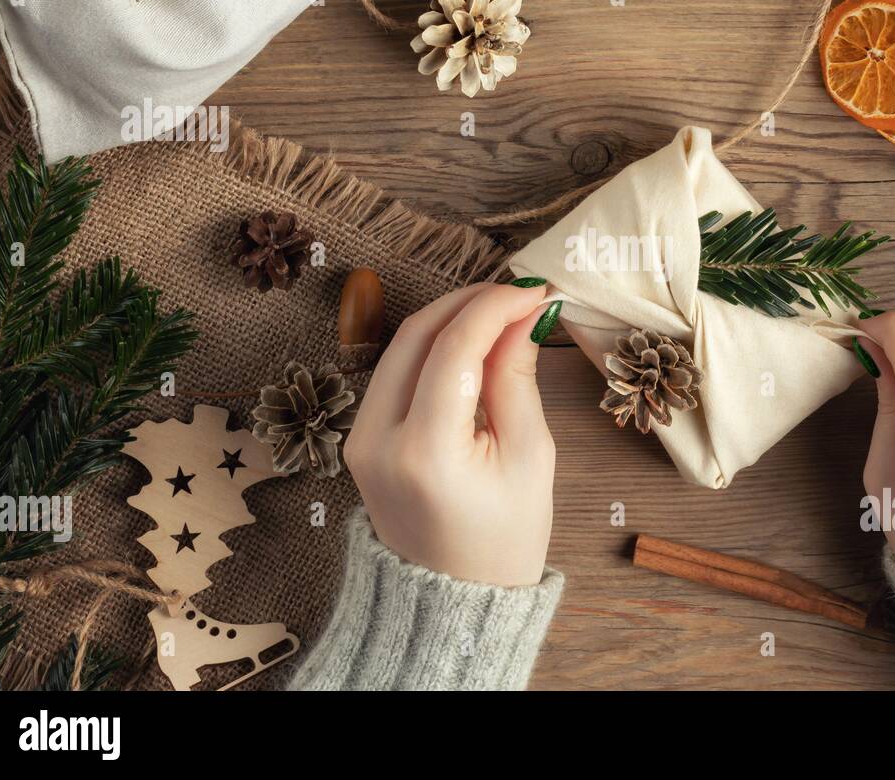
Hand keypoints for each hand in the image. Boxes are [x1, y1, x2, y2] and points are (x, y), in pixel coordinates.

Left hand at [345, 282, 555, 586]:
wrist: (455, 603)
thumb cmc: (504, 540)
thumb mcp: (531, 456)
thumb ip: (518, 377)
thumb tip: (524, 313)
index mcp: (424, 452)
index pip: (454, 348)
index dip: (496, 306)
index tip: (535, 291)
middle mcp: (377, 441)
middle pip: (416, 335)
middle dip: (470, 301)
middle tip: (520, 295)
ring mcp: (359, 440)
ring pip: (399, 346)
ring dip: (450, 319)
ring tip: (503, 314)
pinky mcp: (359, 439)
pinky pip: (393, 372)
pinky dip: (432, 347)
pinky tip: (472, 343)